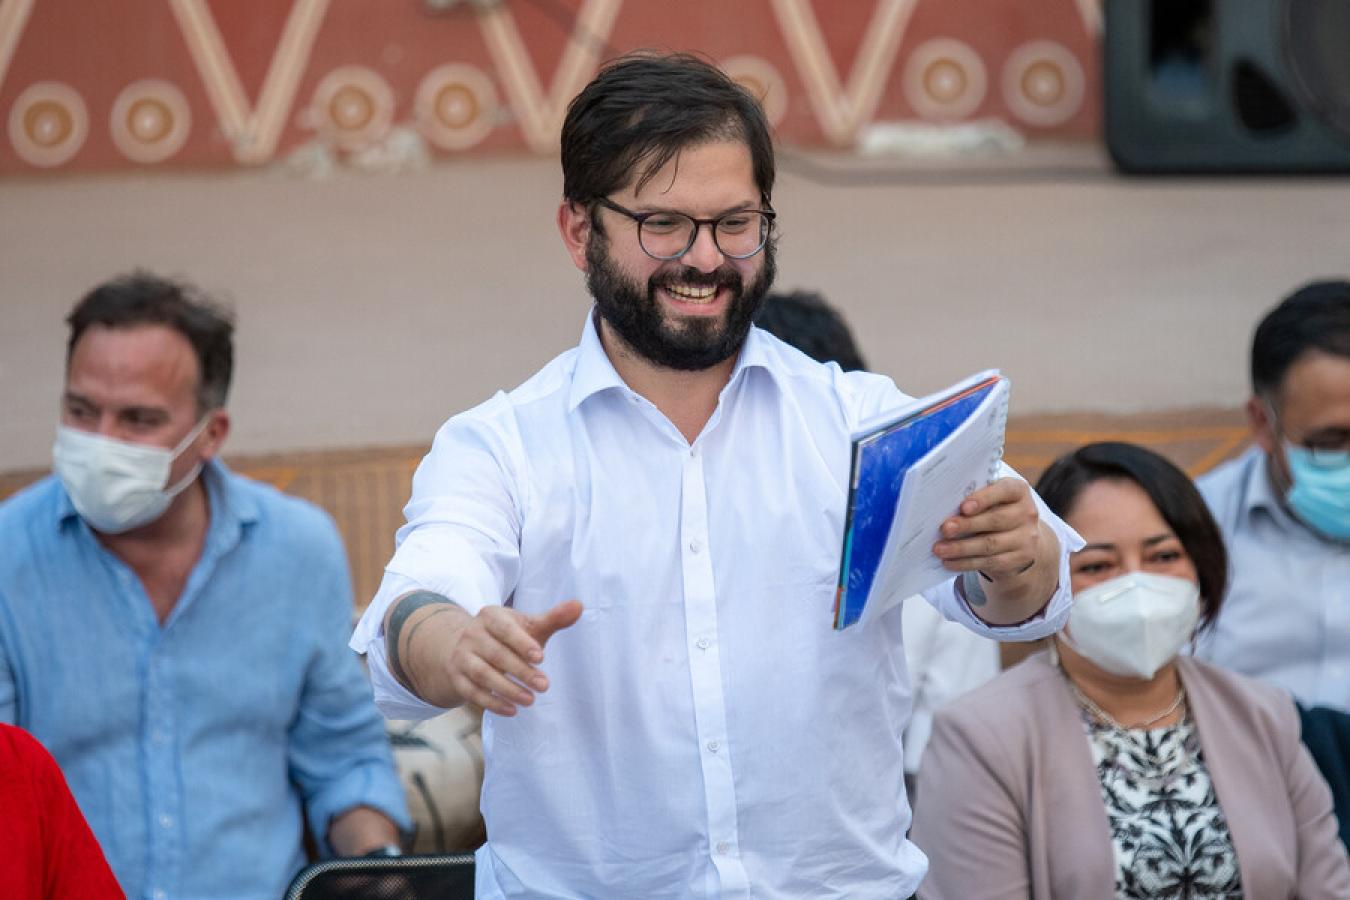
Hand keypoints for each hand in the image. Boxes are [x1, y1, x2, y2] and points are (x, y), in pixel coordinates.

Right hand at [441, 599, 582, 716]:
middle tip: (544, 686)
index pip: (504, 629)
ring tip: (531, 700)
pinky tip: (512, 710)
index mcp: (490, 616)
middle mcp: (472, 634)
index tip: (541, 658)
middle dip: (521, 672)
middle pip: (496, 654)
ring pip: (482, 674)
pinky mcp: (457, 677)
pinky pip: (472, 692)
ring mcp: (461, 656)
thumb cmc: (508, 636)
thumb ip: (553, 618)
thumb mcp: (528, 626)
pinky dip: (492, 703)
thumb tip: (579, 606)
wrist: (468, 647)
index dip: (522, 643)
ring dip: (507, 689)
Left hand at [932, 477, 1041, 579]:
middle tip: (945, 529)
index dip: (984, 498)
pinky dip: (966, 563)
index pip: (1005, 490)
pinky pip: (990, 562)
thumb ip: (973, 499)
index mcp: (1018, 491)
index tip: (963, 507)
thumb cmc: (995, 510)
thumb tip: (942, 508)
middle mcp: (1027, 513)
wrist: (1019, 538)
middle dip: (967, 525)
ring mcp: (1026, 537)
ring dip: (962, 548)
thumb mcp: (990, 500)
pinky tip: (950, 562)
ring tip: (940, 549)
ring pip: (990, 544)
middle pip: (995, 520)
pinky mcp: (1020, 558)